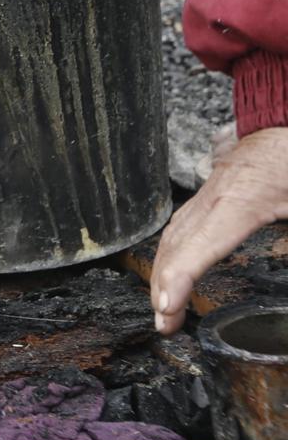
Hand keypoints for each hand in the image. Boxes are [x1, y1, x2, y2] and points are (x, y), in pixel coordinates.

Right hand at [151, 125, 287, 333]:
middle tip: (165, 325)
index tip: (168, 309)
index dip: (179, 278)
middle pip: (176, 243)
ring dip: (163, 271)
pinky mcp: (212, 189)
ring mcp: (209, 190)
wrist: (286, 114)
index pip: (200, 243)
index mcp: (242, 198)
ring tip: (163, 306)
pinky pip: (181, 224)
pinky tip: (173, 267)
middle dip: (164, 286)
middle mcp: (215, 195)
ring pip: (173, 234)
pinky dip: (171, 251)